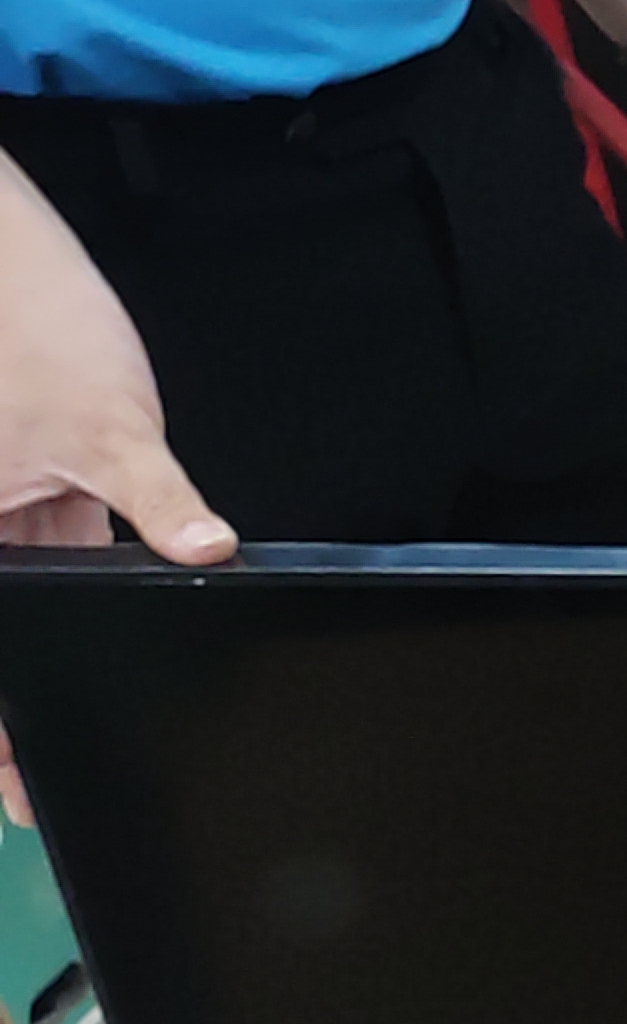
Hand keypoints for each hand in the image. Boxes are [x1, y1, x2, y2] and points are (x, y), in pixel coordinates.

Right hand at [3, 156, 237, 823]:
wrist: (0, 233)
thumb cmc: (32, 315)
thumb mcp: (104, 420)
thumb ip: (154, 498)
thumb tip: (208, 551)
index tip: (16, 790)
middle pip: (15, 628)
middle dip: (27, 698)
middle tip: (55, 779)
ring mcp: (4, 500)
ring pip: (39, 595)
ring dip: (65, 642)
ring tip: (106, 717)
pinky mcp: (38, 478)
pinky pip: (63, 548)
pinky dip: (91, 579)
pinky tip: (142, 608)